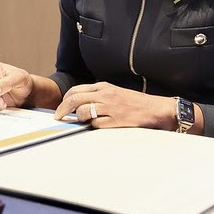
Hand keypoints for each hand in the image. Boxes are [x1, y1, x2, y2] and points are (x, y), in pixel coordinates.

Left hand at [53, 82, 175, 129]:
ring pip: (83, 112)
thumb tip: (80, 104)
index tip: (60, 108)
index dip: (64, 100)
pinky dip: (93, 126)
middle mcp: (105, 95)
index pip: (76, 90)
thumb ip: (98, 96)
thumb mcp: (115, 92)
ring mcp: (110, 108)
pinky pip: (96, 124)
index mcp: (104, 87)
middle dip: (62, 109)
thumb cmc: (135, 103)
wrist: (155, 109)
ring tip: (83, 122)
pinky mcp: (115, 120)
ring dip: (80, 119)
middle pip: (75, 99)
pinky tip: (99, 126)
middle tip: (58, 117)